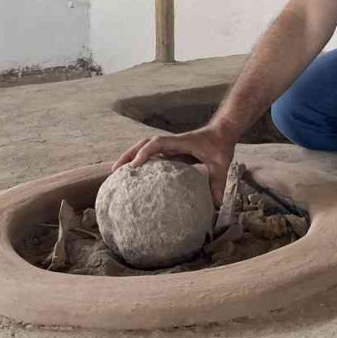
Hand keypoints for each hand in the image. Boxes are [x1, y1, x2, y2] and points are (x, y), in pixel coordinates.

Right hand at [112, 124, 236, 205]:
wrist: (221, 132)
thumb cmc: (220, 145)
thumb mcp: (221, 163)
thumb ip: (218, 182)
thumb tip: (216, 204)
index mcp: (180, 142)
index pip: (156, 143)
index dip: (144, 153)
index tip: (134, 166)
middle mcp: (171, 143)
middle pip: (143, 144)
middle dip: (128, 155)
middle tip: (115, 171)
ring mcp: (169, 147)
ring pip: (144, 148)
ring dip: (130, 157)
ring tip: (117, 173)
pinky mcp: (171, 152)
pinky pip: (152, 156)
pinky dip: (140, 162)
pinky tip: (134, 176)